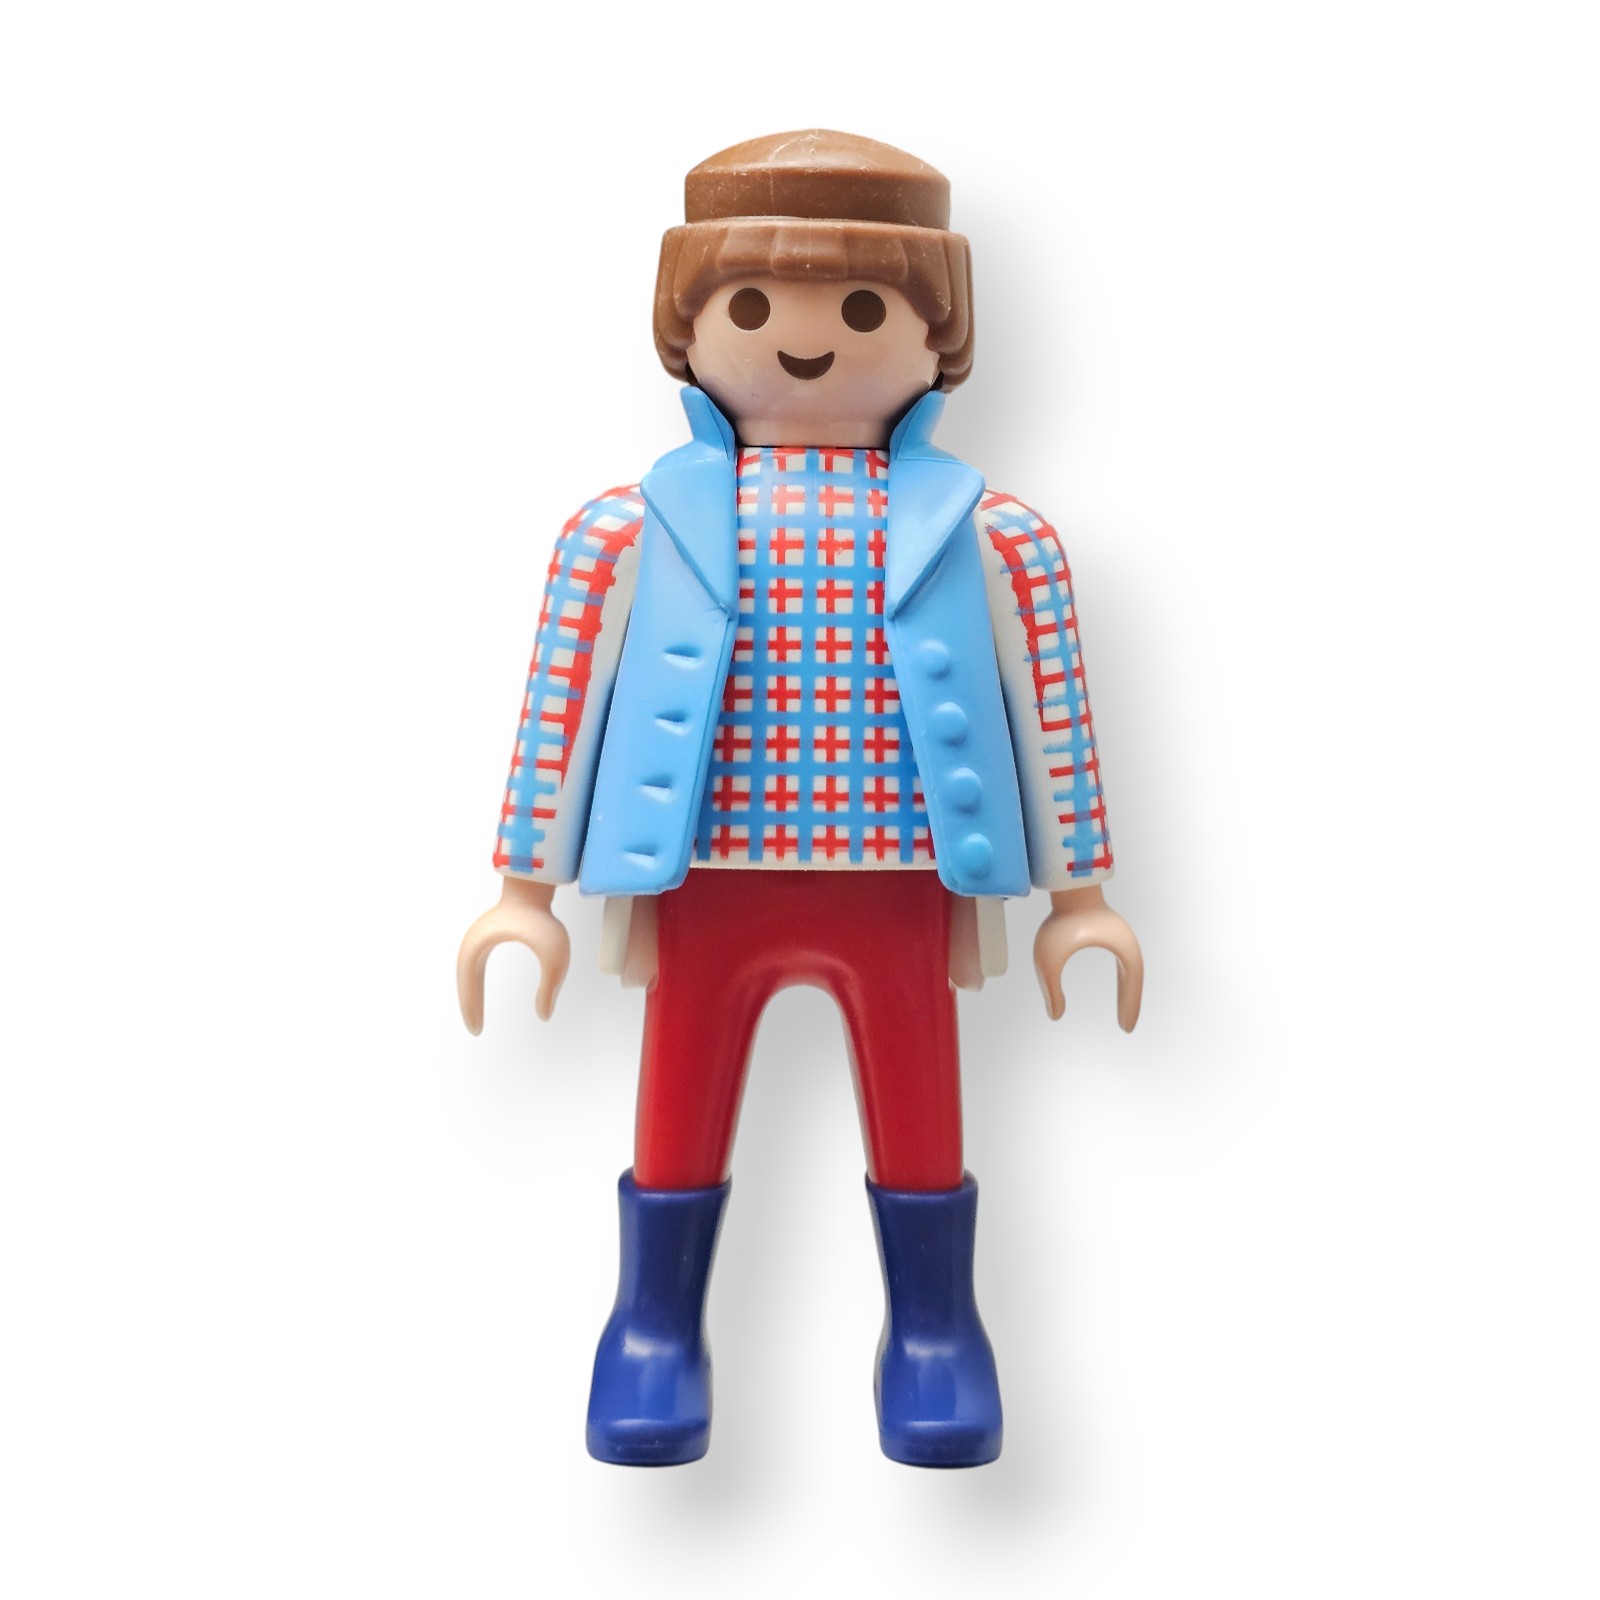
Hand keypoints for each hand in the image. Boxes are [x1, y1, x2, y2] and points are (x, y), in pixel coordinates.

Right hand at [457, 877, 570, 1032]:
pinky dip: (474, 984)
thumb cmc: (543, 918)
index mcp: (479, 947)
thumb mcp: (554, 954)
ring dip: (470, 995)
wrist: (534, 886)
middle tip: (476, 1030)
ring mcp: (477, 938)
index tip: (477, 1030)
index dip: (472, 1007)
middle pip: (464, 981)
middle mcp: (472, 943)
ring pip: (467, 975)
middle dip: (469, 1006)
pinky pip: (474, 966)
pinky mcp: (485, 936)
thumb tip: (544, 1016)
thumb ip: (551, 986)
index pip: (469, 984)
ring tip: (476, 1019)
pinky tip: (479, 997)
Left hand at [1033, 884, 1142, 1030]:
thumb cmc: (1060, 920)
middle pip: (1134, 980)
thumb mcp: (1048, 958)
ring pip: (1130, 972)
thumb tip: (1055, 1016)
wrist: (1067, 886)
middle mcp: (1126, 944)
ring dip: (1128, 992)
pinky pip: (1123, 962)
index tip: (1125, 1029)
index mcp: (1122, 949)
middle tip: (1126, 1027)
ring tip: (1124, 1014)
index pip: (1131, 984)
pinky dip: (1123, 980)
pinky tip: (1119, 988)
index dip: (1129, 1006)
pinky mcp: (1110, 932)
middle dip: (1130, 1003)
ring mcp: (1119, 936)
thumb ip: (1051, 988)